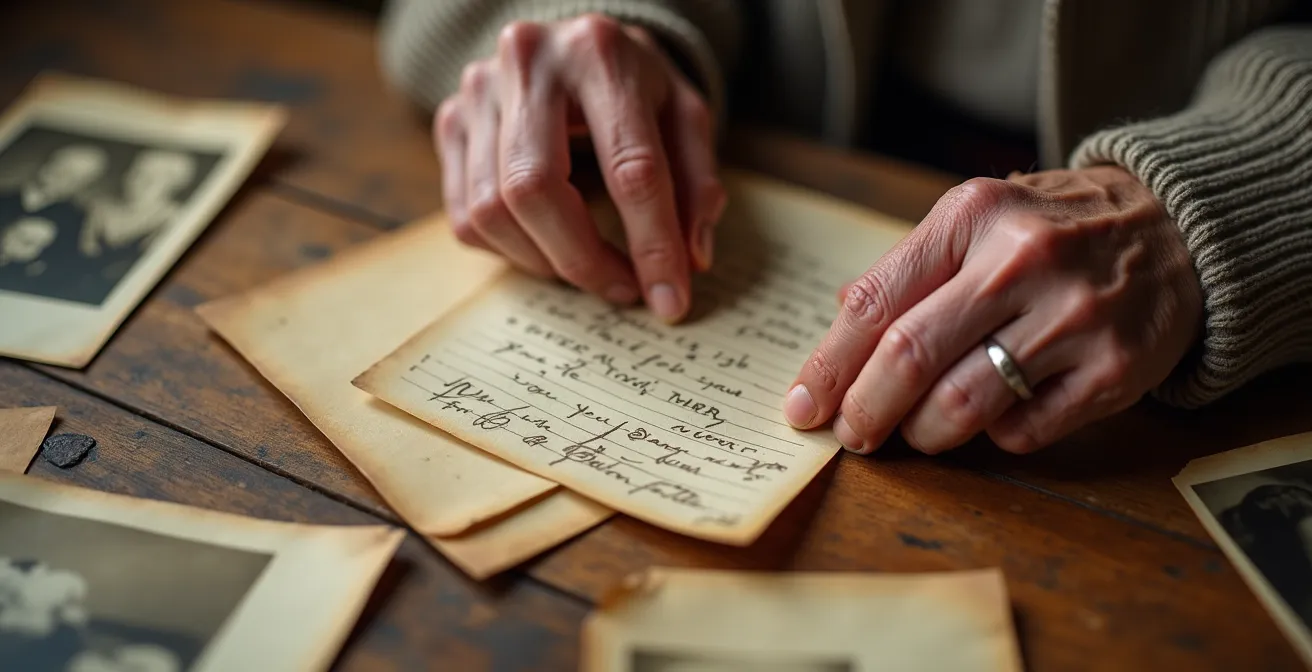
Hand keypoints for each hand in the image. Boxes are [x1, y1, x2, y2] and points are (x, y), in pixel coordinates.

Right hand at [435, 14, 724, 322]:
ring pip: (491, 210)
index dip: (652, 244)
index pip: (628, 167)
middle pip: (535, 190)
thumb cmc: (636, 85)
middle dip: (583, 261)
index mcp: (600, 53)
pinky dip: (510, 250)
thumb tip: (690, 260)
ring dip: (545, 262)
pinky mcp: (450, 122)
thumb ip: (696, 184)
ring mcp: (478, 92)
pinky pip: (466, 216)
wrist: (574, 46)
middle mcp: (527, 62)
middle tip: (623, 291)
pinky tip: (547, 245)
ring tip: (588, 268)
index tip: (669, 300)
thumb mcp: (685, 116)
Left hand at [784, 166, 1202, 454]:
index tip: (802, 408)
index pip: (873, 304)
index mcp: (972, 216)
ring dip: (924, 433)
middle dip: (864, 411)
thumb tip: (838, 340)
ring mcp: (1073, 318)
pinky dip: (994, 435)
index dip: (827, 367)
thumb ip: (909, 272)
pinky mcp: (1114, 370)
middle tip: (852, 436)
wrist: (1177, 228)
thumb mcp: (978, 220)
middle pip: (908, 358)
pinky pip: (1022, 431)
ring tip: (919, 430)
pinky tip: (997, 414)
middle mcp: (1021, 261)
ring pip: (961, 406)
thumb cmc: (1051, 231)